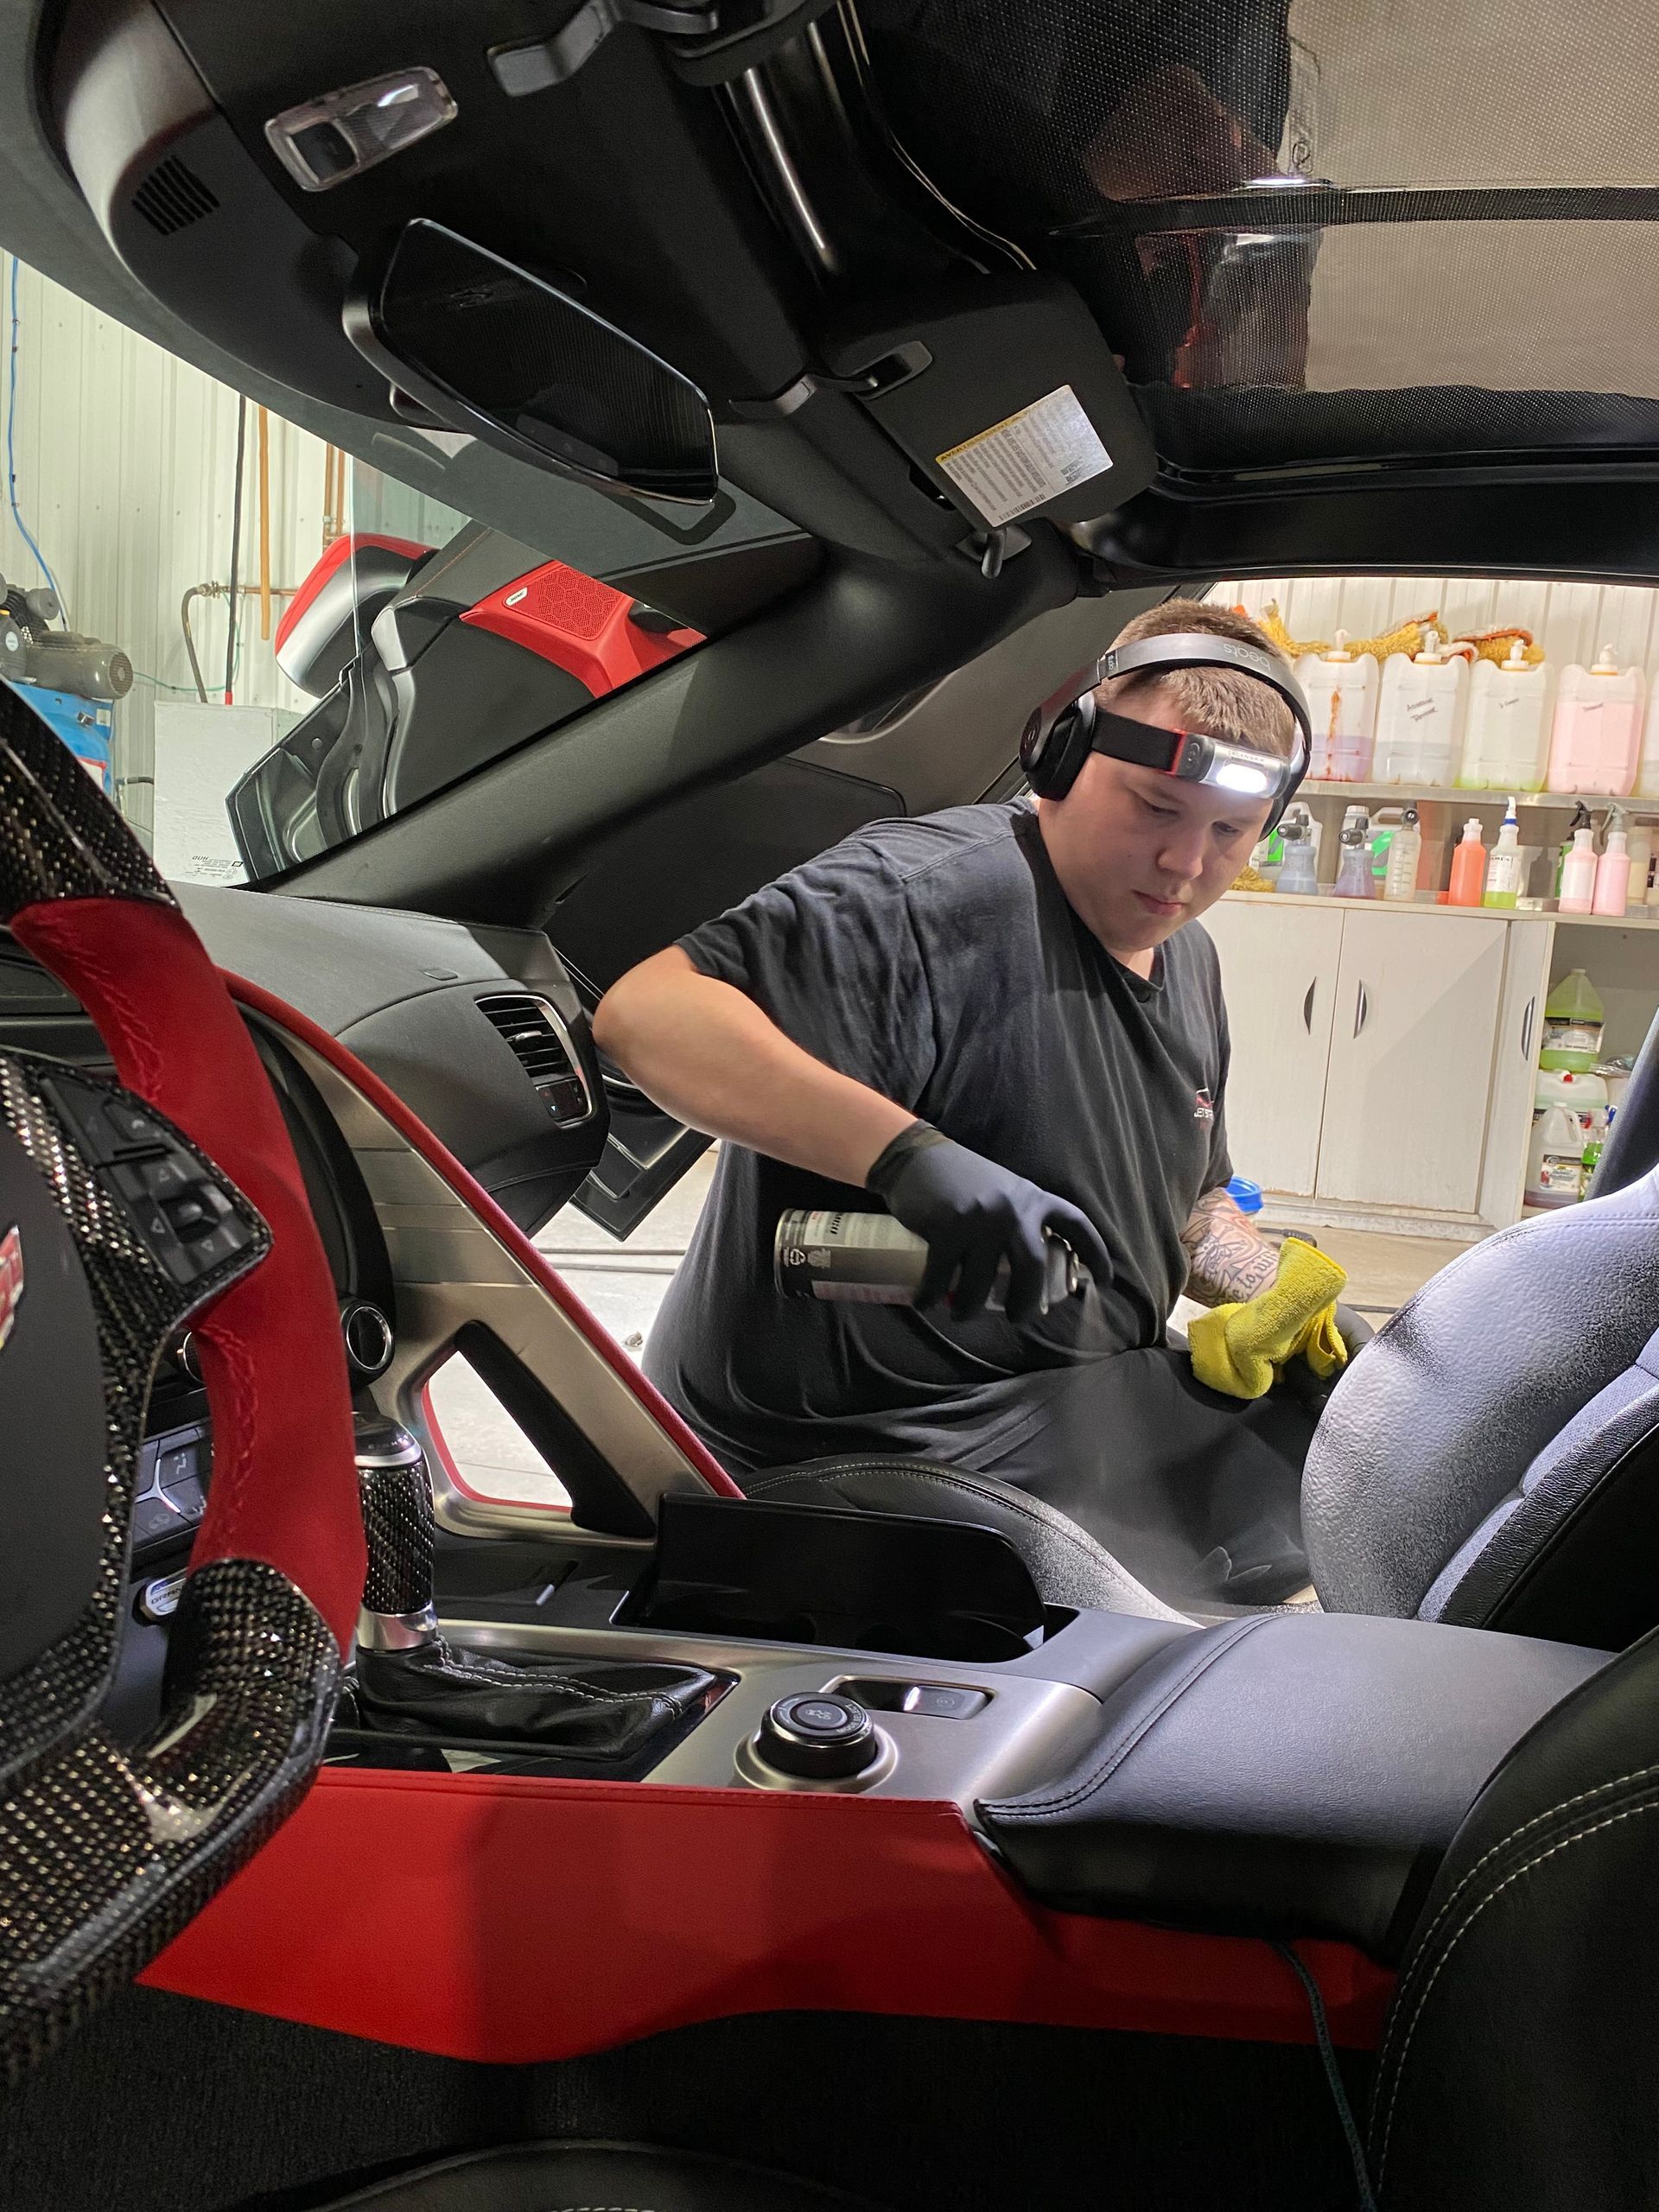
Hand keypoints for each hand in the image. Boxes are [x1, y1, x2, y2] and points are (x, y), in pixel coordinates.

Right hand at [866, 1123, 1112, 1323]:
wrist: (917, 1156)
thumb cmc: (962, 1178)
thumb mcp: (1004, 1190)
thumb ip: (1022, 1217)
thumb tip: (1033, 1268)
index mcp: (1032, 1198)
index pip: (1076, 1225)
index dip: (1096, 1253)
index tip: (1106, 1282)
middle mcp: (1012, 1209)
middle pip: (1032, 1269)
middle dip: (1025, 1302)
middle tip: (1018, 1318)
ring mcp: (980, 1220)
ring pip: (982, 1282)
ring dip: (969, 1306)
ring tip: (961, 1314)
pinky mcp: (947, 1229)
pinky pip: (942, 1276)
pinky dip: (931, 1295)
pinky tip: (925, 1303)